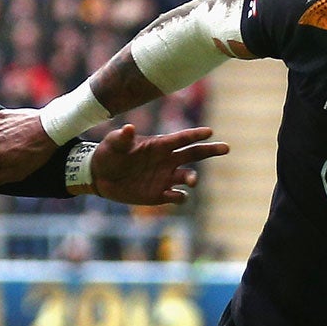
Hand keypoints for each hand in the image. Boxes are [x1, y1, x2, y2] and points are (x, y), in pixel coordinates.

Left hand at [89, 123, 229, 205]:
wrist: (100, 176)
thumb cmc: (108, 154)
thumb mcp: (112, 143)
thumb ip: (121, 138)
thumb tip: (128, 128)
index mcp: (159, 145)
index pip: (182, 138)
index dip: (195, 134)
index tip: (209, 132)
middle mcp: (167, 160)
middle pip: (194, 155)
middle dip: (210, 151)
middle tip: (226, 148)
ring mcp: (165, 178)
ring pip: (187, 177)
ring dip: (192, 178)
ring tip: (191, 181)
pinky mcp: (159, 194)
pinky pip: (176, 196)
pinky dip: (179, 197)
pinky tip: (175, 195)